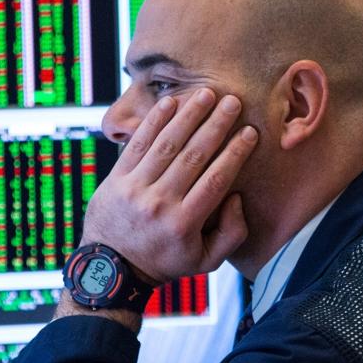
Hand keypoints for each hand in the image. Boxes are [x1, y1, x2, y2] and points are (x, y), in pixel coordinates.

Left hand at [79, 88, 258, 284]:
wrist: (111, 268)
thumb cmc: (166, 261)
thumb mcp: (206, 262)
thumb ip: (232, 233)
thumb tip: (236, 197)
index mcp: (184, 223)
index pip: (216, 179)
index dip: (235, 153)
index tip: (250, 132)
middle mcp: (159, 202)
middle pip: (193, 155)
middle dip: (216, 125)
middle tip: (233, 102)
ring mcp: (135, 188)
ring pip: (166, 144)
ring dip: (188, 115)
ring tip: (206, 94)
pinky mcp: (116, 178)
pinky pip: (138, 144)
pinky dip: (154, 121)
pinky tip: (170, 102)